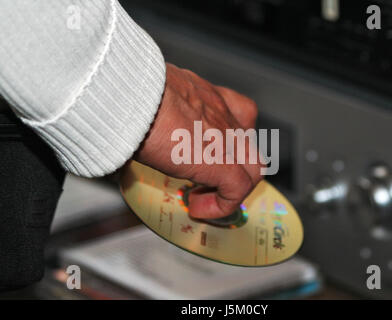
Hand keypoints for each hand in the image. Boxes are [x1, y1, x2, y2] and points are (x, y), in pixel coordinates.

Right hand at [135, 63, 263, 218]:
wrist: (130, 94)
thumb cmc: (128, 88)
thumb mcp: (146, 93)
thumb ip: (150, 108)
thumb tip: (129, 122)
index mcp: (202, 94)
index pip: (236, 111)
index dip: (228, 135)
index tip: (207, 148)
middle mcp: (220, 112)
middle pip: (249, 141)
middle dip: (233, 164)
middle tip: (208, 179)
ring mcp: (225, 137)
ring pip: (253, 167)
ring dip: (232, 188)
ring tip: (204, 197)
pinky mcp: (219, 162)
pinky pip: (236, 190)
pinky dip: (221, 205)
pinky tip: (196, 207)